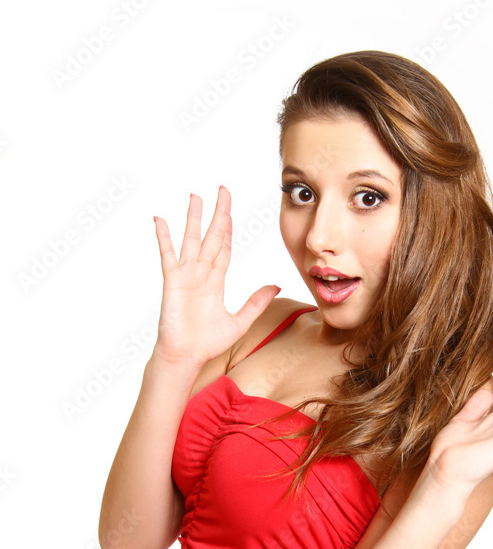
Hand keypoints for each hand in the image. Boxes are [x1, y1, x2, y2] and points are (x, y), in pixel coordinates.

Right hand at [152, 186, 279, 365]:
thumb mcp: (240, 321)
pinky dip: (164, 238)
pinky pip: (168, 255)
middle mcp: (200, 274)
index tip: (230, 211)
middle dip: (218, 214)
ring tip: (195, 197)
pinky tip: (160, 220)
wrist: (186, 357)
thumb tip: (276, 286)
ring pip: (191, 240)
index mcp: (215, 282)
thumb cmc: (207, 343)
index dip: (228, 229)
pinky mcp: (173, 282)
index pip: (223, 248)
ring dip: (194, 218)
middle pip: (211, 237)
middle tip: (222, 191)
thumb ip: (257, 302)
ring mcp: (185, 276)